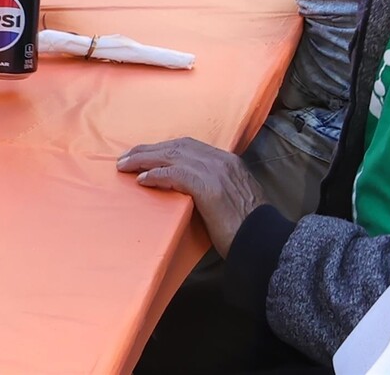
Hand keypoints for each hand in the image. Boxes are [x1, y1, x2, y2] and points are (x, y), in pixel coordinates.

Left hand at [118, 137, 266, 257]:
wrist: (264, 242)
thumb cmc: (247, 229)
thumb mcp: (231, 200)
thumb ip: (212, 188)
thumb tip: (186, 191)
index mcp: (228, 161)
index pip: (189, 146)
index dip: (163, 148)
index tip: (144, 154)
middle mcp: (222, 160)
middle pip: (177, 146)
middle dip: (149, 150)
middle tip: (126, 157)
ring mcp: (216, 171)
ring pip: (172, 156)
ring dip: (145, 160)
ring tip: (125, 166)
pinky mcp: (209, 187)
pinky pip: (175, 174)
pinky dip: (156, 175)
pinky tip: (142, 180)